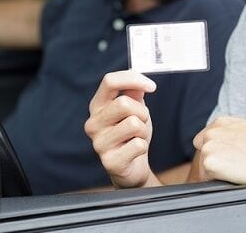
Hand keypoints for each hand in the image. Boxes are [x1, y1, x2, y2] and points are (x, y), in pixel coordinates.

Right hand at [84, 70, 155, 187]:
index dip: (133, 79)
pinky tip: (134, 152)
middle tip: (141, 122)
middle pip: (124, 103)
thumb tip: (136, 78)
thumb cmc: (132, 134)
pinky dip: (143, 146)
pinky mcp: (109, 161)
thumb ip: (133, 91)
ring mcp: (99, 143)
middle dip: (142, 112)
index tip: (152, 87)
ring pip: (134, 124)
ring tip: (136, 137)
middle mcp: (93, 123)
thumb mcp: (134, 108)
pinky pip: (138, 144)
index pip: (109, 81)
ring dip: (143, 130)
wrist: (131, 166)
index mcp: (97, 106)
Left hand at [193, 117, 245, 184]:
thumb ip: (231, 133)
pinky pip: (207, 180)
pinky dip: (218, 181)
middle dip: (215, 163)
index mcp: (219, 123)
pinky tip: (235, 176)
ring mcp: (208, 147)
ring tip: (238, 170)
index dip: (215, 153)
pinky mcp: (209, 163)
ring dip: (217, 173)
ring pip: (204, 169)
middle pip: (203, 156)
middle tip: (235, 167)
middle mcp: (210, 133)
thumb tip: (229, 146)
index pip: (204, 141)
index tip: (226, 159)